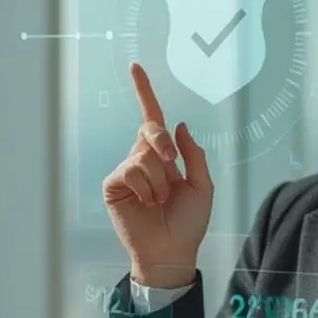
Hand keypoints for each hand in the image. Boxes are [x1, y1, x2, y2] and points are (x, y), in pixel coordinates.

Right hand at [102, 63, 213, 281]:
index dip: (144, 92)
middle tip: (171, 165)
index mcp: (165, 156)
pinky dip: (145, 187)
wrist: (172, 250)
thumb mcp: (203, 186)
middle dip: (163, 143)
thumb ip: (194, 155)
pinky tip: (147, 204)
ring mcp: (127, 172)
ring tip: (160, 201)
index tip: (135, 67)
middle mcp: (144, 159)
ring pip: (143, 155)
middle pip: (150, 129)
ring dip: (159, 180)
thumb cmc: (189, 222)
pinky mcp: (114, 185)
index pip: (153, 119)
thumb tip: (180, 125)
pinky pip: (130, 170)